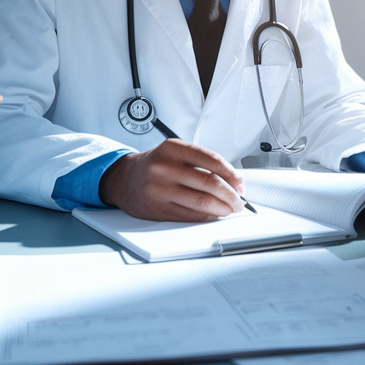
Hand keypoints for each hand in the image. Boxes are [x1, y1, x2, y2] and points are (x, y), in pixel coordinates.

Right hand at [99, 139, 245, 221]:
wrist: (124, 179)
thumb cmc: (155, 165)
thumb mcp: (175, 153)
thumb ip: (201, 163)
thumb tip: (233, 181)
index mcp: (173, 148)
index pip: (211, 160)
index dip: (231, 174)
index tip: (240, 183)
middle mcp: (165, 167)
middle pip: (209, 183)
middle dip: (231, 194)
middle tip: (239, 200)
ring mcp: (160, 189)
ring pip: (202, 201)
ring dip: (222, 208)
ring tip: (230, 209)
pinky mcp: (158, 208)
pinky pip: (190, 215)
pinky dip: (207, 216)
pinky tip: (214, 214)